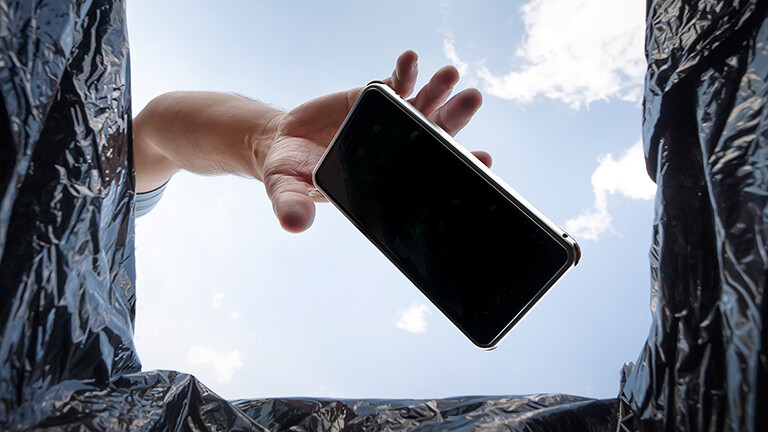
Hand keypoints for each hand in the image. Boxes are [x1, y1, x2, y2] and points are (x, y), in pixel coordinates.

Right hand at [262, 50, 490, 232]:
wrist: (284, 142)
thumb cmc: (292, 173)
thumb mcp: (286, 189)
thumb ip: (292, 205)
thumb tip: (292, 223)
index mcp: (385, 180)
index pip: (427, 176)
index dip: (457, 168)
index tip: (484, 158)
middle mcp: (396, 151)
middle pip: (435, 136)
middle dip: (455, 119)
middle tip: (472, 99)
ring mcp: (390, 123)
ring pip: (423, 106)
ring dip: (439, 91)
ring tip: (451, 75)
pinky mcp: (375, 98)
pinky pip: (396, 84)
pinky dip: (405, 72)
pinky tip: (410, 60)